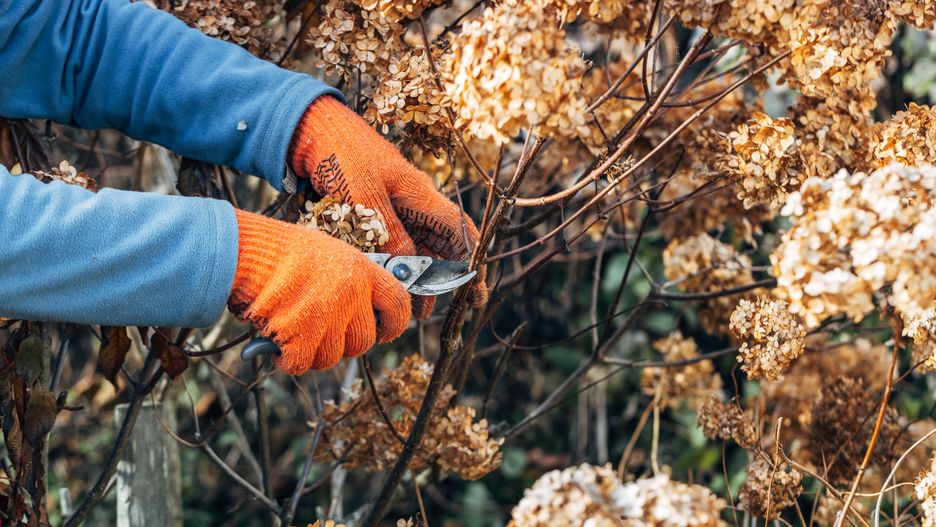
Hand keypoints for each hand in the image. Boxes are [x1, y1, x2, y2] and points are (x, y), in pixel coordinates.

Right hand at [228, 209, 410, 373]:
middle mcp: (350, 294)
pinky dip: (288, 361)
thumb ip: (348, 280)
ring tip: (295, 335)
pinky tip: (278, 347)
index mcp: (362, 270)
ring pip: (331, 357)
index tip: (384, 331)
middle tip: (322, 334)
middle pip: (363, 341)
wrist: (245, 250)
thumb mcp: (327, 252)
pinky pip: (301, 363)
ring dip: (312, 353)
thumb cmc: (280, 249)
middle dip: (343, 344)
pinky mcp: (300, 335)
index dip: (394, 324)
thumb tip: (359, 311)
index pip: (398, 305)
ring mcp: (326, 316)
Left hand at [288, 96, 486, 317]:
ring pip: (413, 247)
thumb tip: (408, 267)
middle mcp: (411, 201)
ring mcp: (391, 205)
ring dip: (412, 276)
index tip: (476, 291)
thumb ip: (388, 232)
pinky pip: (388, 243)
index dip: (470, 261)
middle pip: (438, 245)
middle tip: (428, 312)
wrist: (308, 128)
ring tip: (405, 305)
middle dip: (438, 279)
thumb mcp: (364, 194)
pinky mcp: (370, 210)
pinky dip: (390, 264)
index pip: (457, 231)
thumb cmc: (340, 152)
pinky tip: (384, 282)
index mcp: (418, 194)